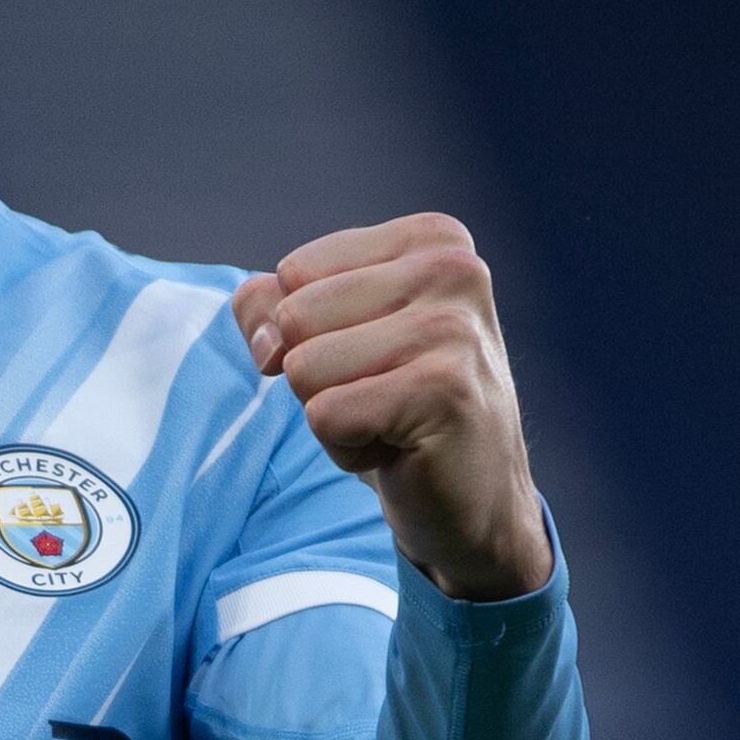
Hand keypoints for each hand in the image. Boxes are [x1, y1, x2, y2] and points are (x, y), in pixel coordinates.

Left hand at [231, 214, 553, 603]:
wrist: (474, 500)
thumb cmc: (397, 409)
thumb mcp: (328, 339)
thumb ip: (271, 306)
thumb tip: (265, 334)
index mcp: (432, 239)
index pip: (294, 273)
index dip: (309, 333)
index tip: (374, 359)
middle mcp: (452, 269)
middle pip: (295, 317)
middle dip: (318, 376)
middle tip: (383, 398)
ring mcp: (453, 328)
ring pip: (304, 367)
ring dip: (332, 414)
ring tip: (391, 421)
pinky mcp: (443, 390)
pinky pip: (325, 415)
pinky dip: (346, 448)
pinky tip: (400, 449)